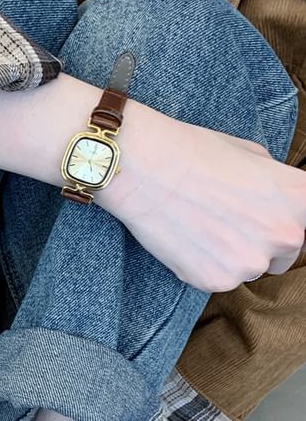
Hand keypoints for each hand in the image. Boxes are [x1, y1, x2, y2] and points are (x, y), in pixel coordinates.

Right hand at [99, 108, 305, 292]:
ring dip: (228, 254)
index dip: (277, 219)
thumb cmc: (191, 151)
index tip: (256, 216)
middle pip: (282, 254)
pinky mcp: (216, 280)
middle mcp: (286, 235)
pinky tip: (181, 237)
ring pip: (246, 268)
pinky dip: (199, 264)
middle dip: (257, 241)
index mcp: (300, 199)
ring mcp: (251, 262)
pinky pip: (215, 278)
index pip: (305, 225)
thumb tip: (276, 204)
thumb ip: (275, 186)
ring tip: (196, 224)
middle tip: (220, 219)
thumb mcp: (250, 154)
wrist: (142, 166)